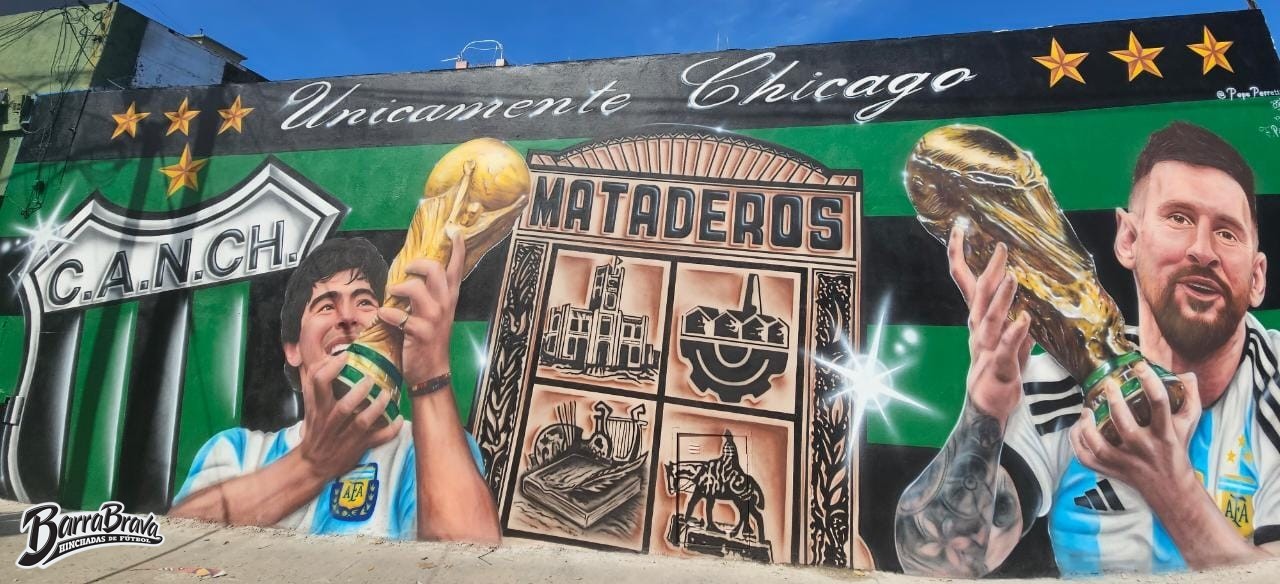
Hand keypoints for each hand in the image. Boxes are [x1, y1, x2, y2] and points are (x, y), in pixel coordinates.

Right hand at [299, 355, 405, 480]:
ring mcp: (344, 436)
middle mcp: (330, 421)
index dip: (331, 367)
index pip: (318, 383)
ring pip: (362, 422)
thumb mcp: (310, 408)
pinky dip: (390, 430)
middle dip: (360, 391)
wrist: (312, 464)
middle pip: (344, 406)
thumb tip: (327, 358)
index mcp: (317, 408)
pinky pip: (377, 439)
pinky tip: (399, 419)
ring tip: (386, 395)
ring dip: (377, 408)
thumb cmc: (315, 430)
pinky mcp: (357, 447)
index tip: (345, 356)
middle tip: (371, 378)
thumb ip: (316, 386)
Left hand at [378, 227, 463, 385]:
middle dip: (416, 264)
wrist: (432, 372)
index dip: (457, 247)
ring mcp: (433, 318)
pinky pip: (397, 316)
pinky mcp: (419, 333)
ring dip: (397, 289)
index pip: (456, 267)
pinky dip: (386, 314)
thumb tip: (412, 271)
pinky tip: (385, 317)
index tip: (454, 230)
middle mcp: (445, 304)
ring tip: (392, 295)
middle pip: (434, 269)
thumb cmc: (430, 339)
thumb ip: (429, 293)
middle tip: (406, 270)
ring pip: (414, 288)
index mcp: (449, 297)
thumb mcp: (436, 313)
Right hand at [949, 225, 1033, 420]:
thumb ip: (1019, 325)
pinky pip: (1005, 349)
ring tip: (1013, 278)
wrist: (987, 409)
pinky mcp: (997, 368)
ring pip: (990, 320)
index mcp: (979, 321)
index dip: (960, 257)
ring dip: (1001, 298)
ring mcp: (984, 350)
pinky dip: (1014, 334)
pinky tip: (1024, 320)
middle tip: (1002, 249)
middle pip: (979, 297)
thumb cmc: (999, 374)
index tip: (958, 231)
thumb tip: (1030, 307)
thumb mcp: (1011, 343)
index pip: (967, 284)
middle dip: (991, 271)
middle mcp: (977, 331)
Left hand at [1070, 363, 1201, 494]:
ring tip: (1086, 410)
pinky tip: (1077, 427)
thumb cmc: (1176, 450)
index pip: (1160, 403)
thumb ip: (1190, 397)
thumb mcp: (1188, 424)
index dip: (1150, 381)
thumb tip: (1186, 373)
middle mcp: (1144, 448)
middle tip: (1109, 384)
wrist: (1171, 489)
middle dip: (1115, 402)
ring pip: (1100, 446)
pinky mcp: (1111, 470)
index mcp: (1165, 434)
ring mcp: (1125, 462)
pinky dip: (1078, 443)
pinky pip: (1087, 458)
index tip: (1139, 366)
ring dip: (1088, 427)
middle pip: (1125, 425)